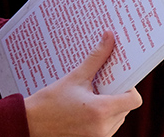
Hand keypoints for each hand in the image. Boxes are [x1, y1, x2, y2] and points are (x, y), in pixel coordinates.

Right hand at [25, 32, 141, 136]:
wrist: (30, 123)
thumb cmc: (49, 102)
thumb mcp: (75, 77)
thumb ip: (96, 58)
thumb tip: (109, 36)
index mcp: (100, 111)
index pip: (133, 100)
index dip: (130, 88)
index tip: (118, 79)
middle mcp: (102, 129)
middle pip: (126, 108)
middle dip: (117, 95)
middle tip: (102, 84)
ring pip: (118, 119)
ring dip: (110, 107)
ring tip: (92, 96)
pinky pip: (107, 128)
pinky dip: (102, 118)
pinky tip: (87, 108)